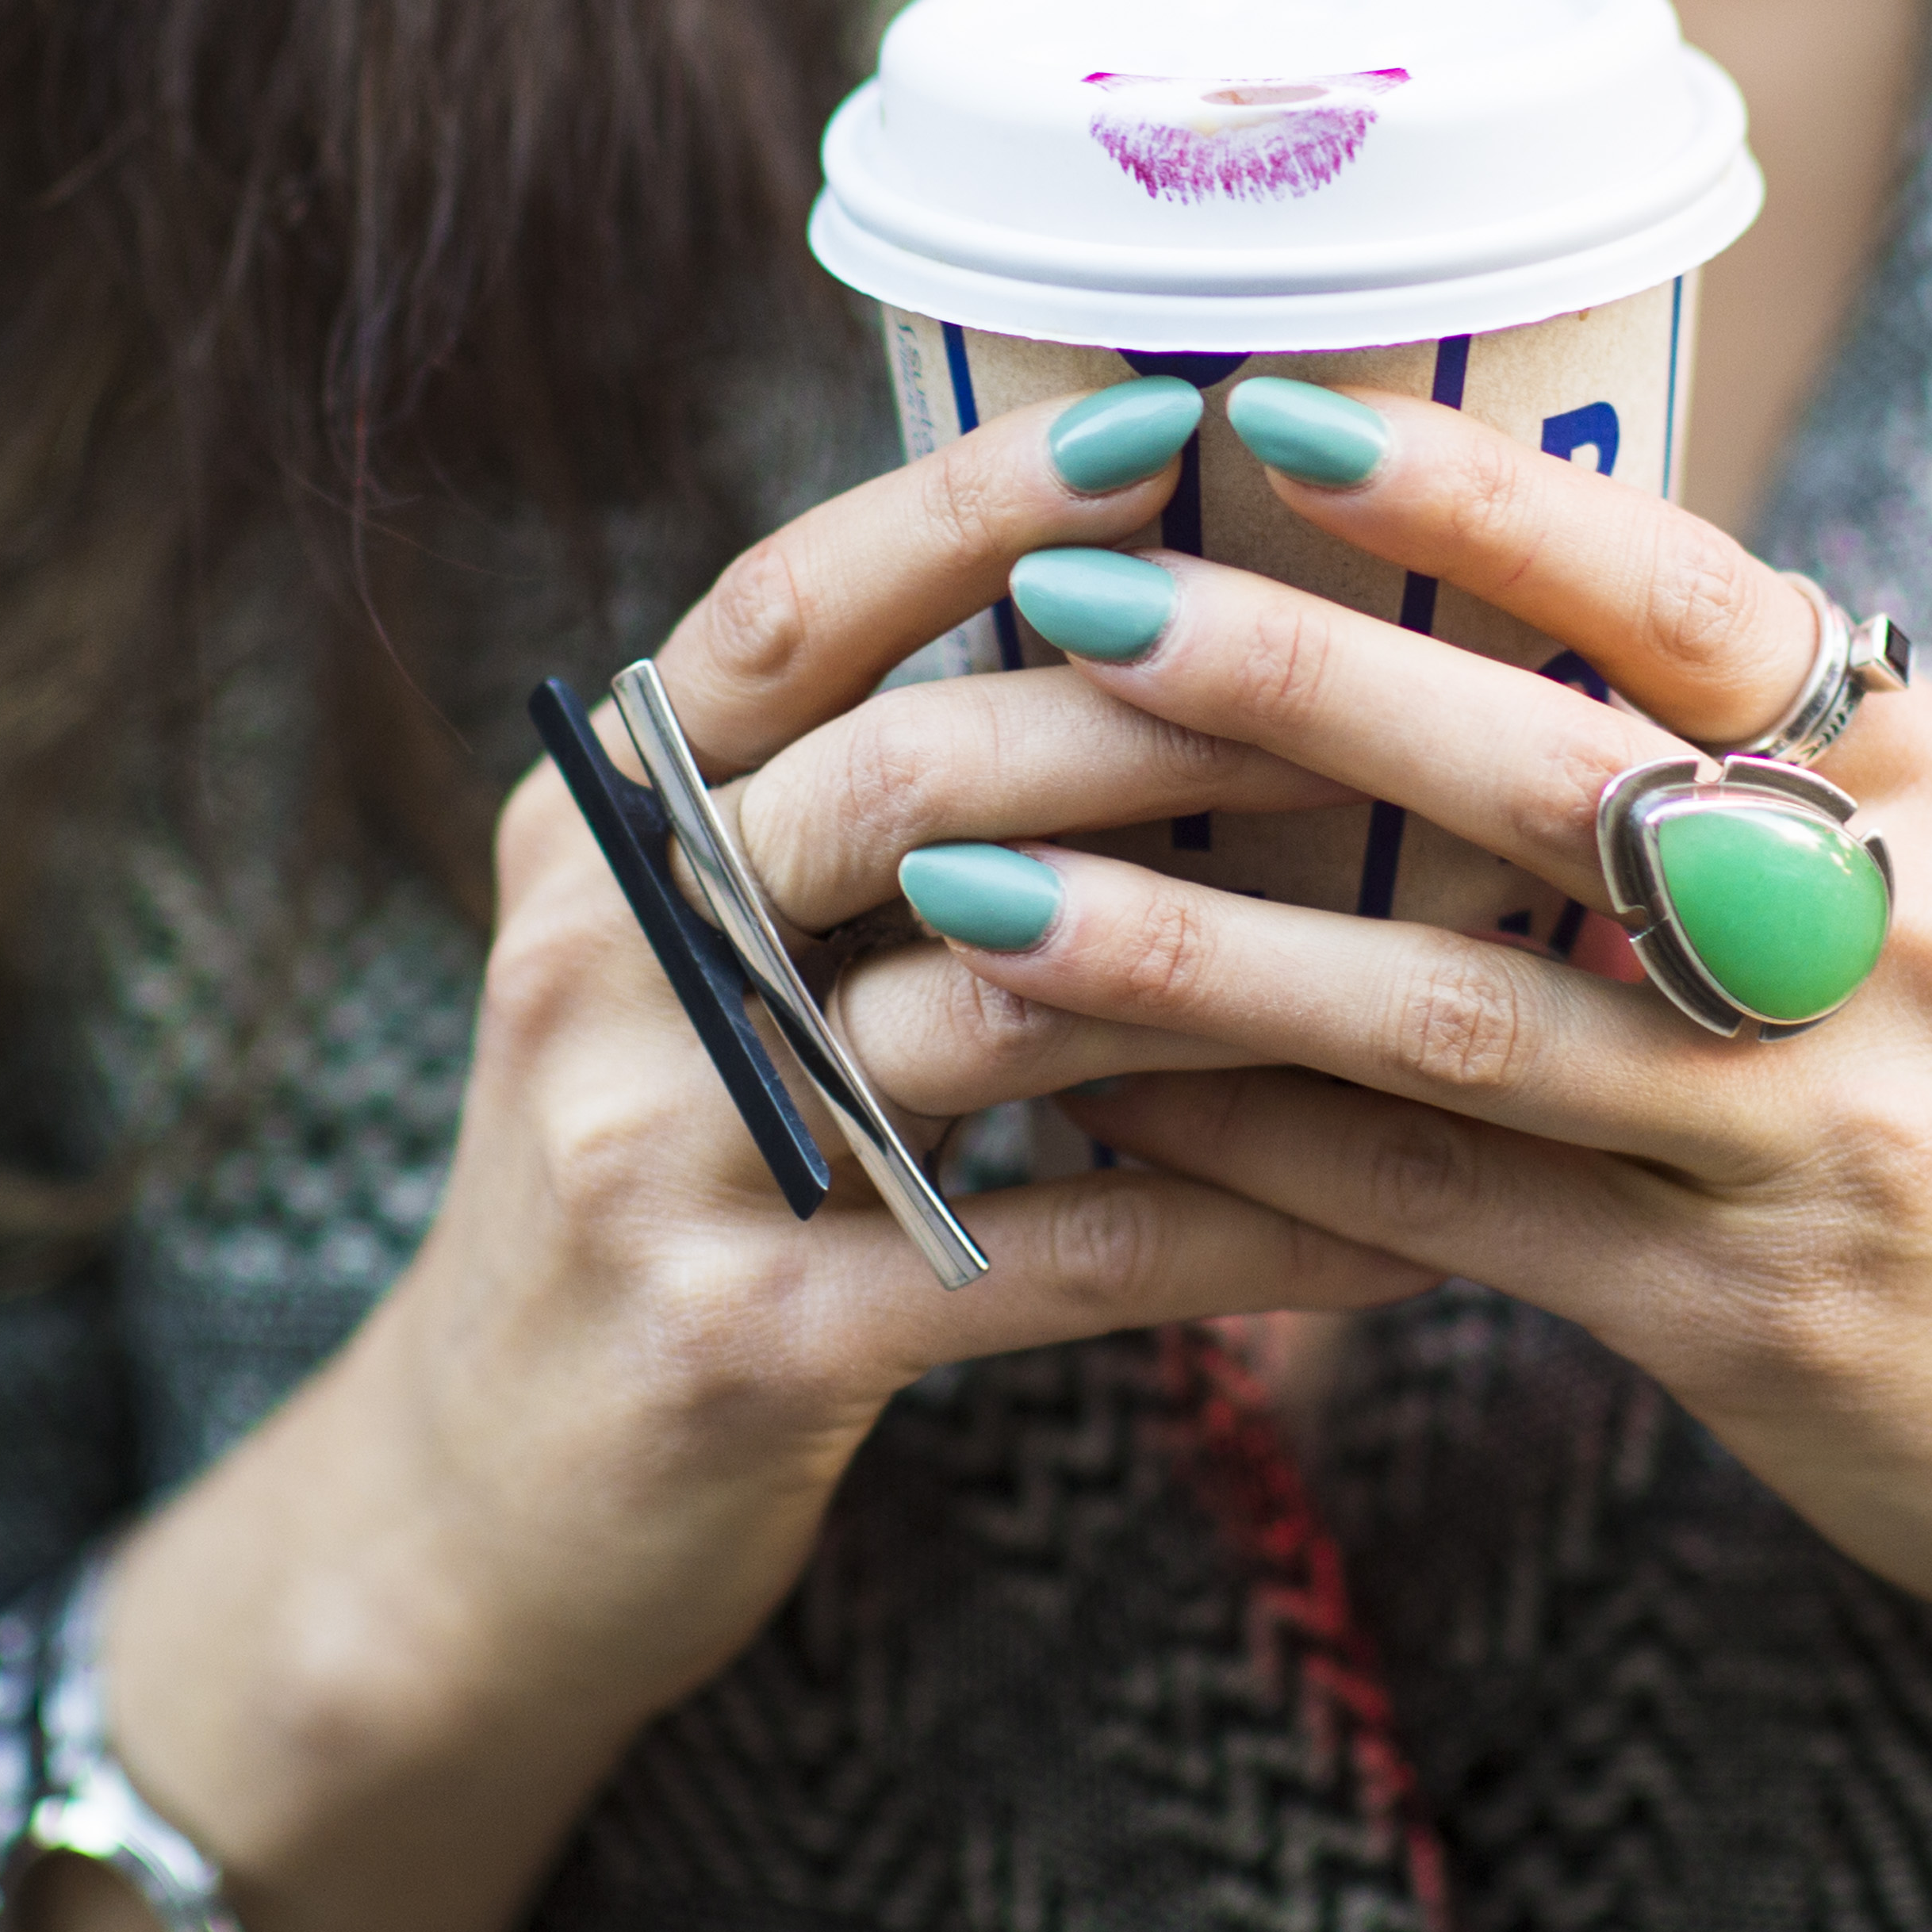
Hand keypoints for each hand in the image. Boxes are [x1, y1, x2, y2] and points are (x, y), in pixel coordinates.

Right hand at [43, 383, 1435, 1931]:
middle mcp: (602, 960)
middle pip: (909, 778)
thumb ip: (837, 821)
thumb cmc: (656, 1189)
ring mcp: (656, 1155)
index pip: (789, 612)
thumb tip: (1137, 642)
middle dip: (1172, 720)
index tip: (1174, 415)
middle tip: (1402, 690)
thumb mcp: (683, 968)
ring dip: (1252, 975)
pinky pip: (1053, 1264)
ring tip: (1467, 935)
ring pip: (996, 1013)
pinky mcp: (741, 1342)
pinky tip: (1419, 1226)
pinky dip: (1252, 1236)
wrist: (464, 1516)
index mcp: (600, 833)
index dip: (974, 502)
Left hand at [832, 389, 1931, 1931]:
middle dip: (1278, 687)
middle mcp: (1880, 928)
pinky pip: (1448, 1217)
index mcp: (1916, 770)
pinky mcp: (1738, 1318)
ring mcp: (1811, 1136)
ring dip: (1193, 954)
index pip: (1677, 592)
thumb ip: (1741, 729)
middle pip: (1540, 780)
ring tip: (974, 897)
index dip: (1462, 499)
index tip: (1251, 409)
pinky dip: (1256, 1161)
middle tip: (1058, 612)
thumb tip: (1482, 546)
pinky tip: (1091, 1115)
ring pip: (1455, 1018)